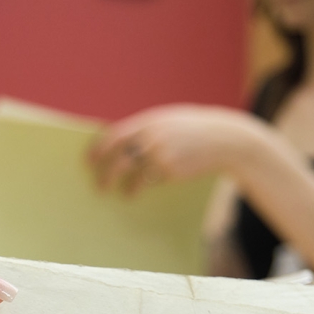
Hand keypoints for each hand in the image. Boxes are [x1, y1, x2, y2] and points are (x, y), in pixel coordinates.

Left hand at [88, 105, 269, 195]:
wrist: (224, 139)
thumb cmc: (194, 129)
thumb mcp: (169, 120)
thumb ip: (147, 129)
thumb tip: (123, 144)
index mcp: (150, 121)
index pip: (116, 135)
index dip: (99, 148)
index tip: (89, 159)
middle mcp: (153, 138)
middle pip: (121, 159)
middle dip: (107, 173)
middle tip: (99, 184)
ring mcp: (163, 156)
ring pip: (134, 175)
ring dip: (124, 185)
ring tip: (120, 192)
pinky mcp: (172, 171)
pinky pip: (151, 181)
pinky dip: (141, 187)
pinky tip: (134, 193)